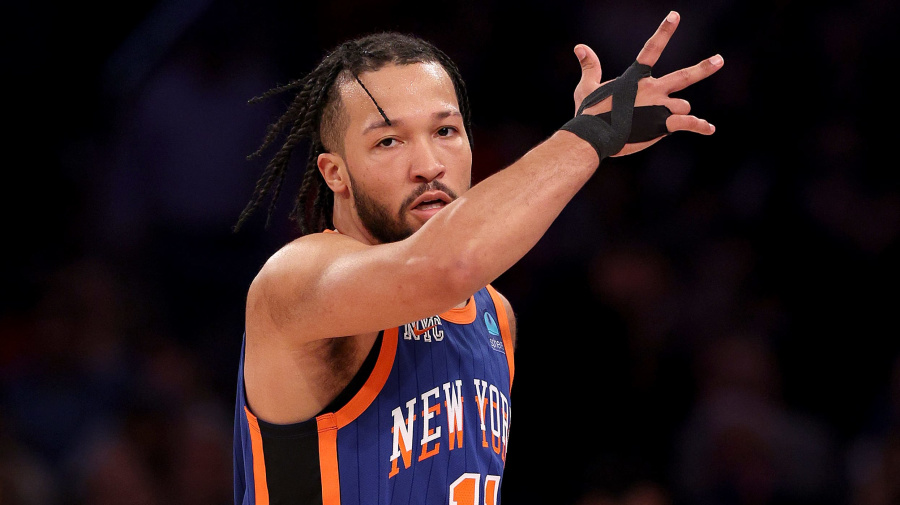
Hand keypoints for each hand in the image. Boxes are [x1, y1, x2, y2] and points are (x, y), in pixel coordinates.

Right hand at [572, 11, 723, 156]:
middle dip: (703, 68)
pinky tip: (709, 128)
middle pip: (684, 76)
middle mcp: (651, 89)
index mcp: (635, 78)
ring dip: (679, 112)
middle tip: (720, 59)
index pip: (652, 49)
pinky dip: (700, 126)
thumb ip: (590, 66)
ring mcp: (659, 106)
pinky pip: (688, 123)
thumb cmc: (588, 113)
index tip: (675, 15)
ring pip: (683, 106)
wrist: (593, 135)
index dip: (664, 31)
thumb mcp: (587, 87)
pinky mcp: (663, 125)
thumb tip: (579, 47)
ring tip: (663, 121)